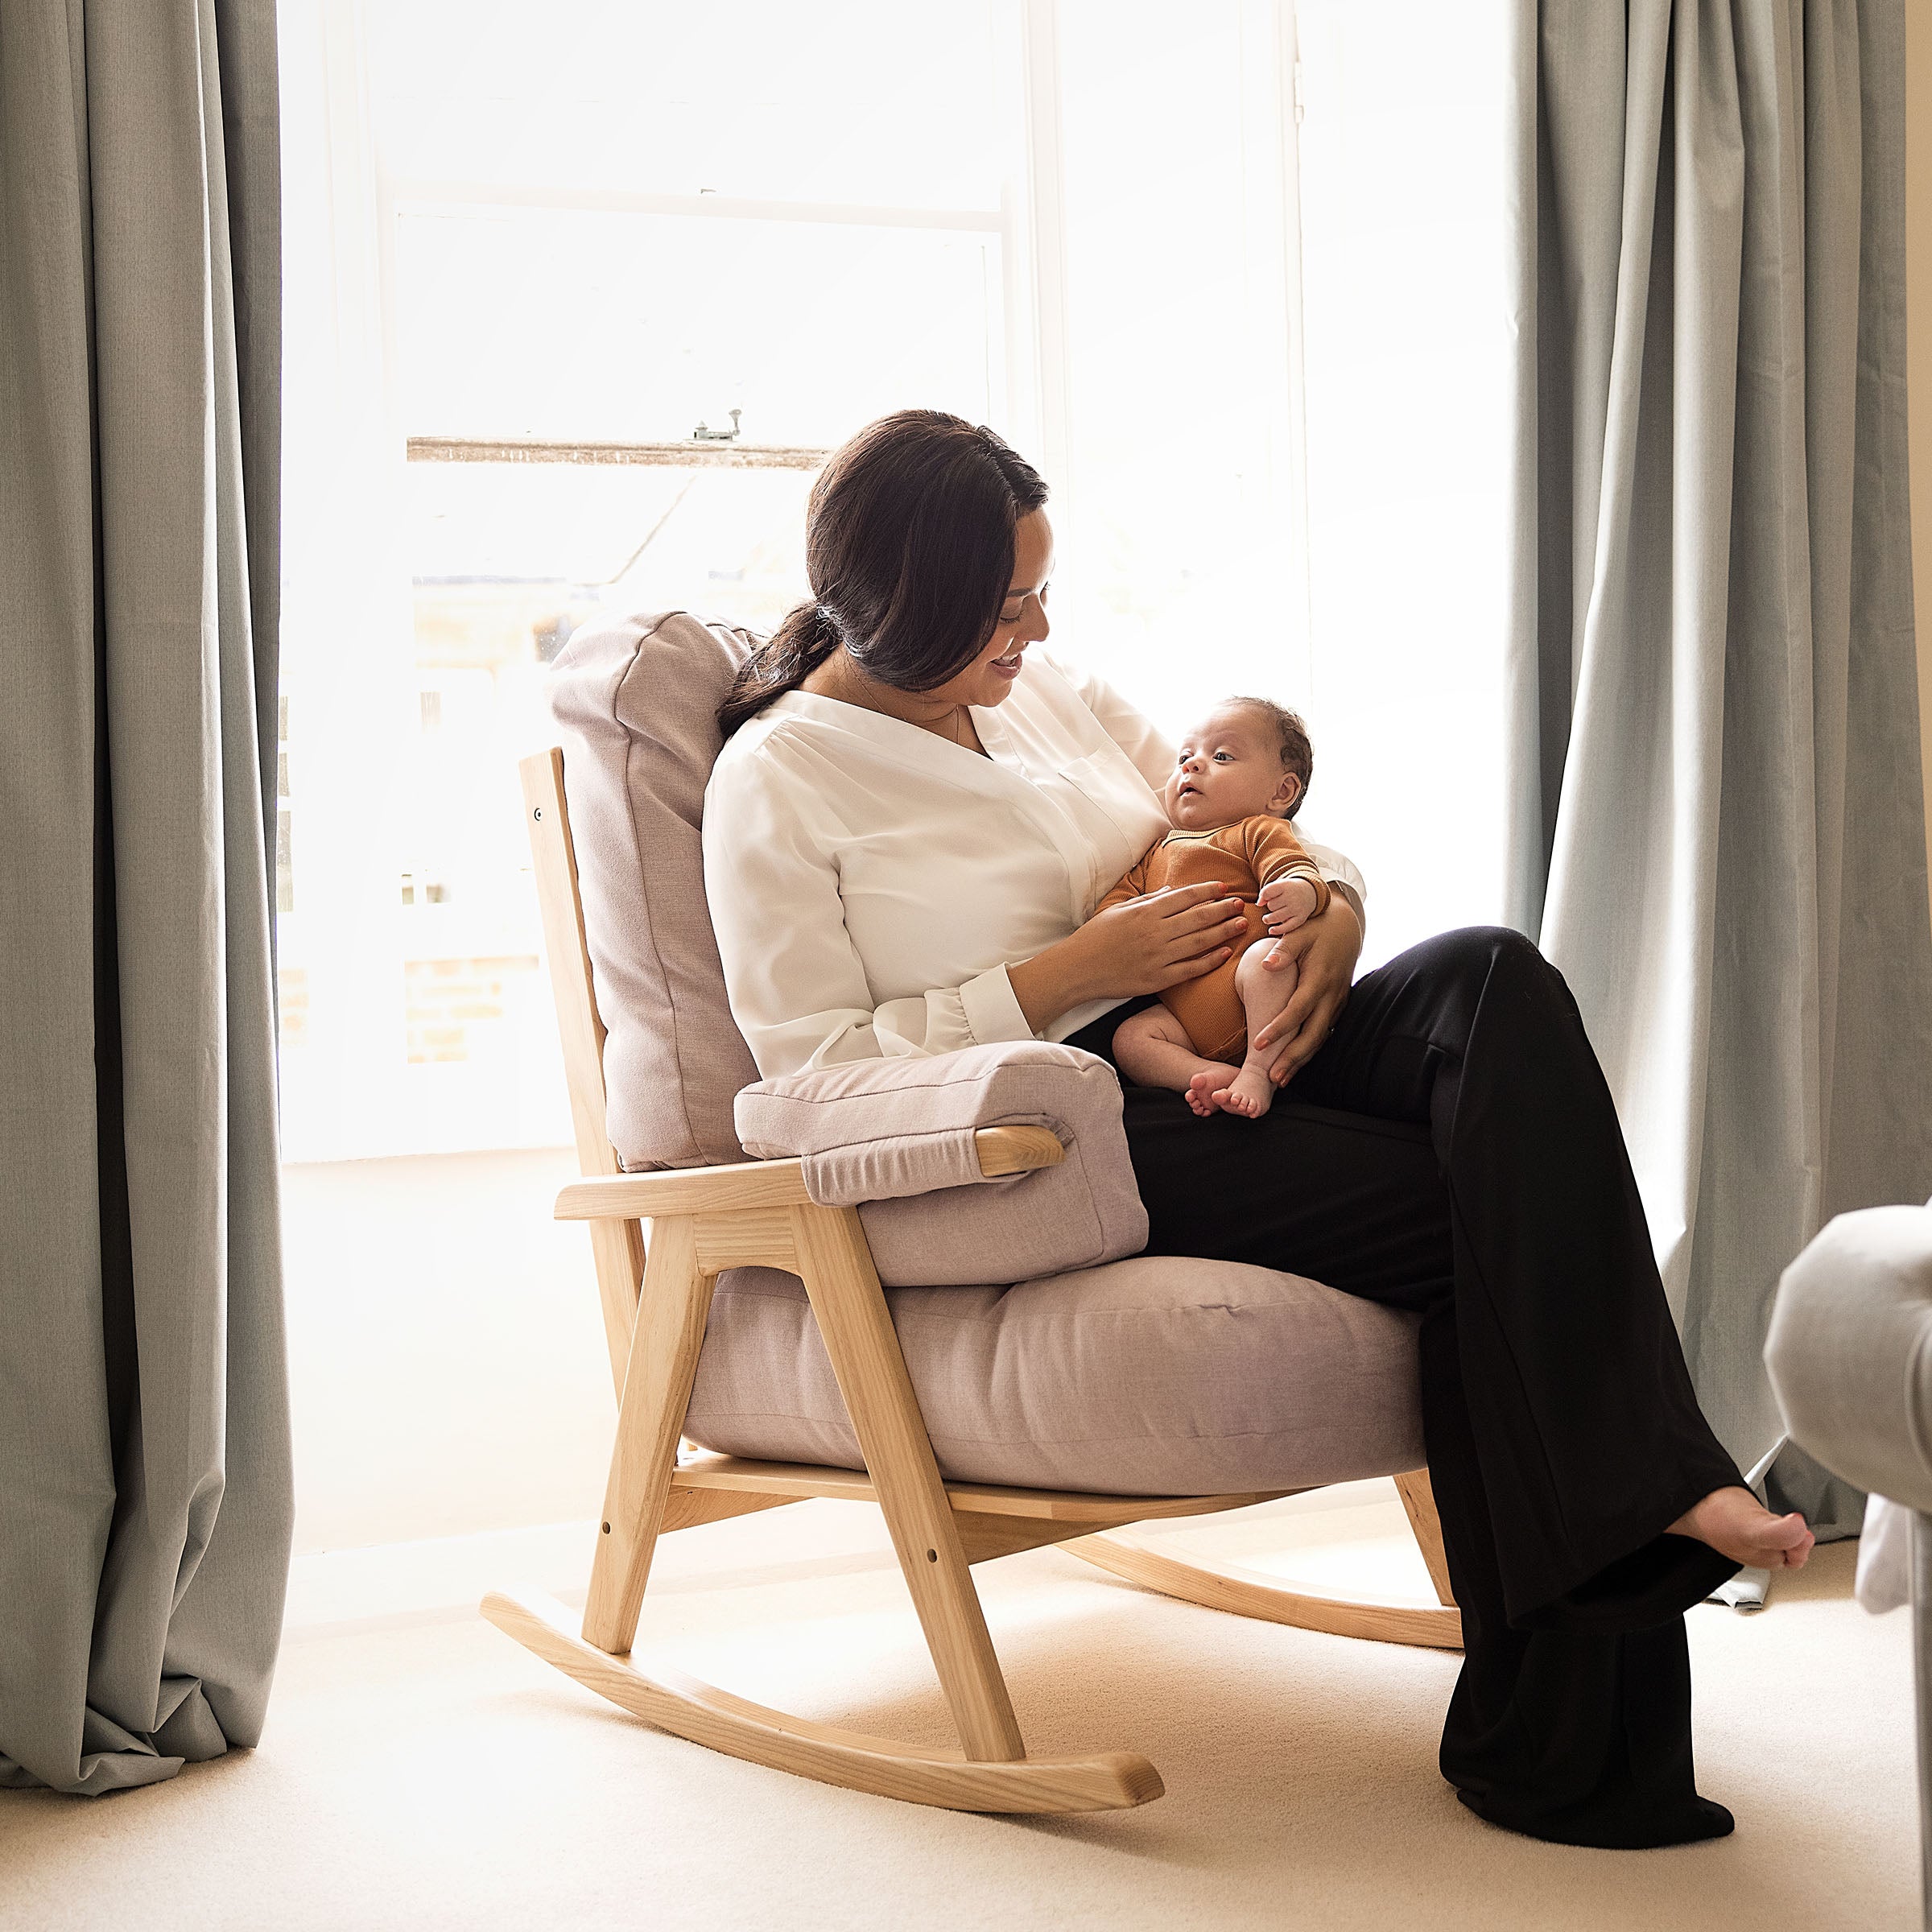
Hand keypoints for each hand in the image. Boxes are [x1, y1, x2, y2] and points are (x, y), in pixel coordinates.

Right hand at [1008, 881, 1251, 1031]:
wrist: (1077, 970)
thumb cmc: (1094, 937)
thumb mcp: (1118, 910)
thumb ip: (1147, 899)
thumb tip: (1173, 891)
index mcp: (1145, 913)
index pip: (1184, 898)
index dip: (1207, 892)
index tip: (1224, 888)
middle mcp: (1154, 933)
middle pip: (1197, 918)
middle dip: (1222, 909)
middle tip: (1242, 904)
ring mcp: (1158, 957)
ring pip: (1199, 942)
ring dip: (1224, 932)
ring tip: (1241, 924)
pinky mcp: (1158, 979)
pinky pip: (1190, 969)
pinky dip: (1210, 961)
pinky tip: (1225, 953)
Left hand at [1251, 897, 1361, 1085]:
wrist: (1345, 927)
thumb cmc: (1316, 928)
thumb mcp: (1300, 931)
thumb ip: (1284, 949)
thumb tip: (1267, 964)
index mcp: (1319, 978)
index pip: (1297, 1009)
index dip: (1279, 1028)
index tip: (1258, 1044)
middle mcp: (1331, 995)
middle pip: (1313, 1034)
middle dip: (1293, 1057)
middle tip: (1272, 1077)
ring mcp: (1336, 1003)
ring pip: (1320, 1038)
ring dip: (1301, 1060)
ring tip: (1279, 1079)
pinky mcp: (1337, 1006)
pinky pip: (1323, 1033)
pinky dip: (1309, 1050)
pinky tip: (1293, 1065)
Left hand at [1259, 874, 1318, 936]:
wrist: (1309, 892)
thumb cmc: (1288, 890)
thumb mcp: (1278, 885)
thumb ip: (1265, 892)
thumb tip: (1258, 904)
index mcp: (1286, 886)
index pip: (1267, 893)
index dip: (1264, 896)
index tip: (1268, 897)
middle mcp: (1293, 897)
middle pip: (1271, 906)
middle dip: (1271, 906)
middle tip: (1277, 905)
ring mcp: (1297, 909)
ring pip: (1275, 917)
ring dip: (1270, 918)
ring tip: (1269, 917)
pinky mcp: (1300, 919)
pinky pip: (1286, 927)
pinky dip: (1277, 930)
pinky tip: (1271, 930)